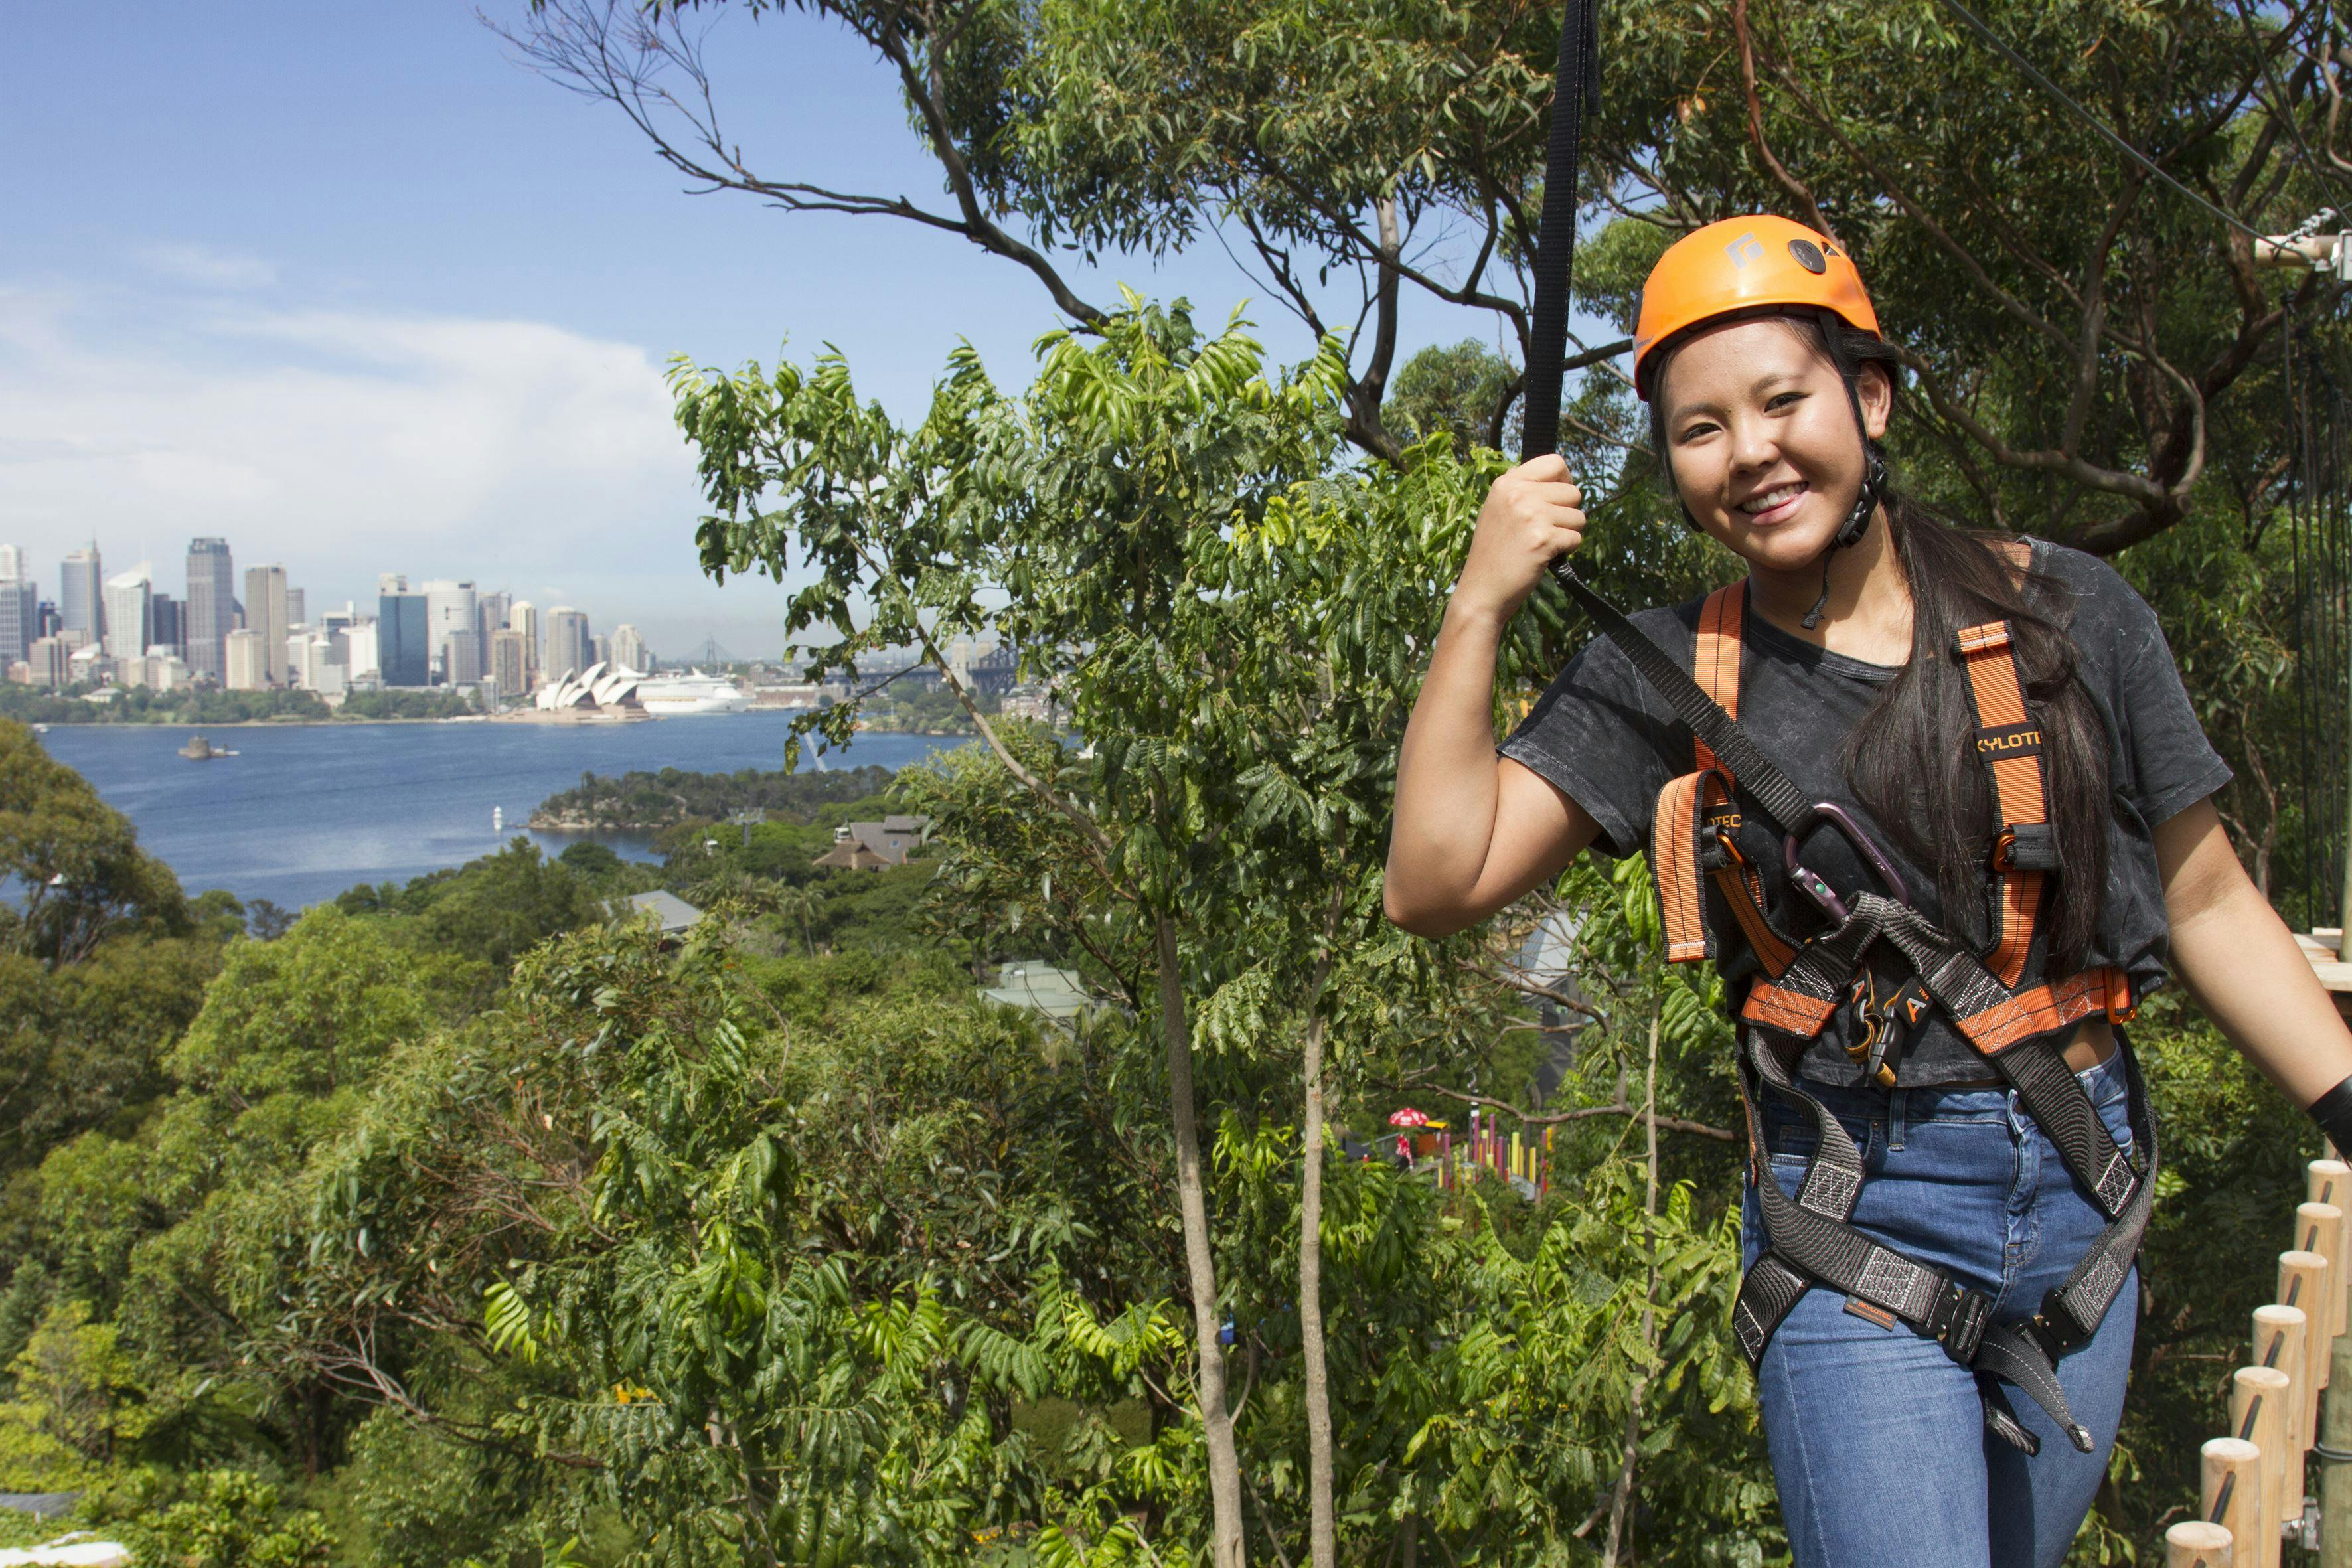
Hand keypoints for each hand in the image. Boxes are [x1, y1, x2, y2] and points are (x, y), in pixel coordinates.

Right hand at [1453, 453, 1585, 624]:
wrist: (1481, 591)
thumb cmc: (1494, 553)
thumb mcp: (1497, 509)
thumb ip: (1523, 489)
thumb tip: (1558, 476)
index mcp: (1506, 483)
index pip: (1555, 462)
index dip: (1565, 480)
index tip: (1558, 499)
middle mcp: (1518, 494)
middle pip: (1572, 492)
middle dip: (1567, 513)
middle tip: (1546, 530)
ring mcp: (1531, 515)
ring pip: (1578, 516)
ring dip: (1568, 533)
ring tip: (1542, 544)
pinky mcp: (1543, 539)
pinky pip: (1575, 538)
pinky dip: (1566, 551)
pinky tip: (1543, 557)